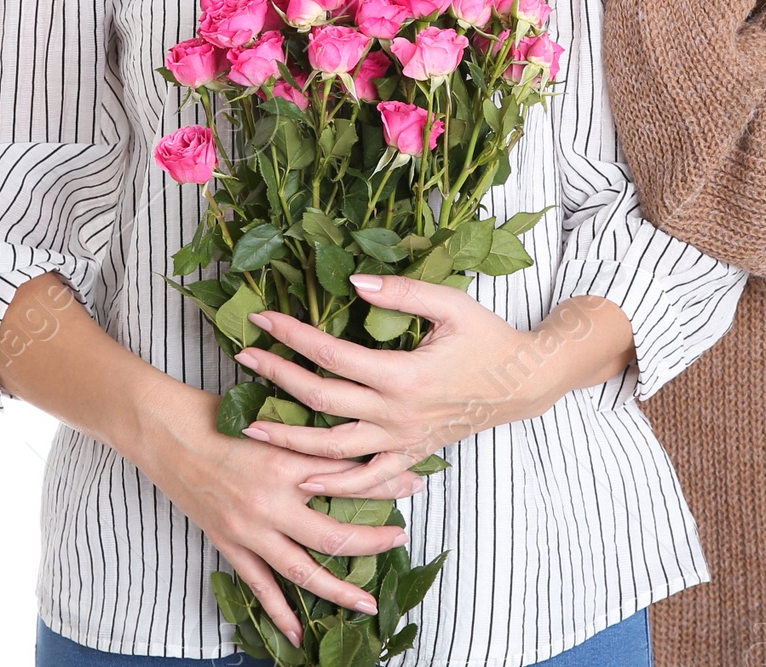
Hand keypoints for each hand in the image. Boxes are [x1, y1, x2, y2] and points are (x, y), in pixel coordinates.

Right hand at [138, 382, 427, 649]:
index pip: (348, 477)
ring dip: (338, 589)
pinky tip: (298, 635)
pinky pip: (259, 586)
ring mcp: (249, 528)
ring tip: (367, 603)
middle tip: (402, 538)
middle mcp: (271, 501)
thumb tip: (349, 434)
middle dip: (373, 541)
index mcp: (286, 460)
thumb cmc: (218, 412)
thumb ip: (307, 432)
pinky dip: (279, 613)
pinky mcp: (228, 544)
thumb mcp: (270, 414)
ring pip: (302, 570)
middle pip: (333, 533)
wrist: (165, 431)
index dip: (384, 481)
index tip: (415, 480)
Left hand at [233, 275, 582, 497]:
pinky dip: (334, 483)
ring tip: (252, 424)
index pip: (332, 354)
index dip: (294, 336)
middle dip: (277, 377)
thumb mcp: (450, 304)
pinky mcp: (410, 454)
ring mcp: (401, 440)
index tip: (263, 319)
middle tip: (243, 358)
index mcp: (402, 374)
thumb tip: (353, 282)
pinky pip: (367, 478)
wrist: (522, 383)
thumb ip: (401, 293)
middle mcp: (396, 414)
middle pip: (321, 399)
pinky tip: (304, 478)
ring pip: (334, 448)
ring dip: (290, 438)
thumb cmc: (487, 337)